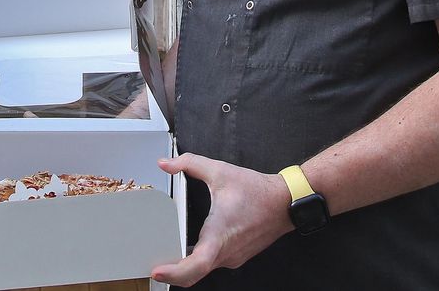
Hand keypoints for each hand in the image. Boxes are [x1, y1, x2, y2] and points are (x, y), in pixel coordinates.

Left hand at [151, 153, 290, 287]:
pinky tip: (189, 250)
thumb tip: (165, 163)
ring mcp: (233, 257)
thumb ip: (189, 164)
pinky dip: (199, 261)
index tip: (157, 271)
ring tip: (165, 258)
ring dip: (185, 268)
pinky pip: (213, 263)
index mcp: (219, 236)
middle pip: (194, 274)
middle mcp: (226, 253)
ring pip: (204, 269)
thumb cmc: (257, 191)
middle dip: (172, 274)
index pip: (195, 266)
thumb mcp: (220, 171)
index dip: (174, 273)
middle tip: (152, 265)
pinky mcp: (237, 256)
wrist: (286, 202)